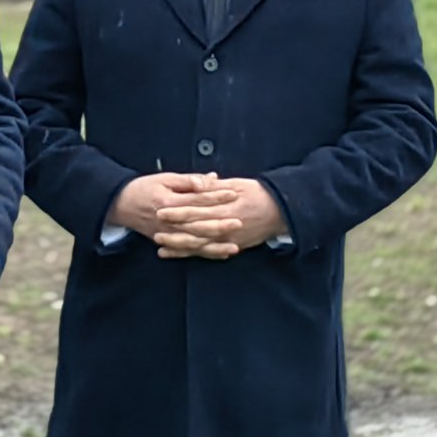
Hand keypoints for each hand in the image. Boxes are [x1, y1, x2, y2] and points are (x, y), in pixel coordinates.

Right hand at [108, 172, 241, 247]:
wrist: (119, 205)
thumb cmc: (143, 188)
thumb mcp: (164, 178)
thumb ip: (188, 180)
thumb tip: (210, 179)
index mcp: (168, 202)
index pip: (197, 199)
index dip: (216, 197)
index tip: (233, 194)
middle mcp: (168, 221)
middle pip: (198, 225)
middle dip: (220, 224)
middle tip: (240, 222)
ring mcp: (167, 235)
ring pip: (194, 243)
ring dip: (215, 245)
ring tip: (234, 246)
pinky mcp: (166, 242)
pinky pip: (188, 251)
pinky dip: (204, 254)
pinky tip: (219, 255)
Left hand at [154, 177, 287, 259]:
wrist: (281, 211)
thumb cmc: (258, 193)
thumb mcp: (237, 184)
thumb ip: (215, 186)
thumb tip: (198, 182)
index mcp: (225, 207)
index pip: (197, 210)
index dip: (178, 211)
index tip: (161, 210)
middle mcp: (226, 226)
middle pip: (196, 230)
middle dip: (175, 231)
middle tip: (156, 230)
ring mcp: (229, 239)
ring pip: (201, 246)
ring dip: (180, 246)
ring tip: (161, 245)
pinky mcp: (233, 247)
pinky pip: (210, 253)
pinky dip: (194, 254)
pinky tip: (179, 254)